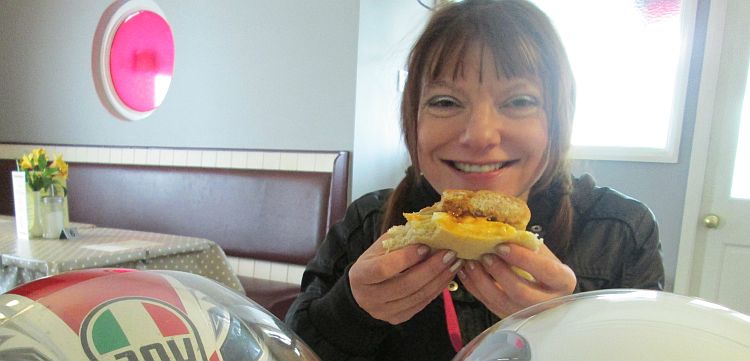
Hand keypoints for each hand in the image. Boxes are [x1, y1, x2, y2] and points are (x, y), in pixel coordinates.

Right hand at [349, 235, 463, 324]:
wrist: (361, 291)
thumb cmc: (373, 263)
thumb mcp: (379, 248)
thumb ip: (399, 240)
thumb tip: (427, 230)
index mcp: (361, 275)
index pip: (383, 268)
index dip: (406, 258)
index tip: (426, 247)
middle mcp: (369, 297)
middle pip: (405, 285)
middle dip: (431, 268)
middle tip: (450, 254)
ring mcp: (383, 311)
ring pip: (417, 296)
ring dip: (439, 279)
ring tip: (454, 264)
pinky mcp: (397, 318)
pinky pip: (421, 304)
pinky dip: (437, 290)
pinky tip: (446, 276)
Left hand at [458, 243, 575, 317]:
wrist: (542, 283)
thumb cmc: (541, 261)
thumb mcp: (541, 250)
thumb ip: (525, 243)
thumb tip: (500, 228)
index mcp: (563, 280)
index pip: (544, 270)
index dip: (522, 258)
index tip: (501, 245)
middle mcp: (549, 302)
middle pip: (520, 292)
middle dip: (499, 272)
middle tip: (484, 255)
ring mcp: (528, 313)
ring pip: (501, 302)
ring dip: (482, 281)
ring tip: (471, 262)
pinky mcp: (510, 316)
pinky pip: (489, 304)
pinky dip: (474, 288)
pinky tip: (466, 272)